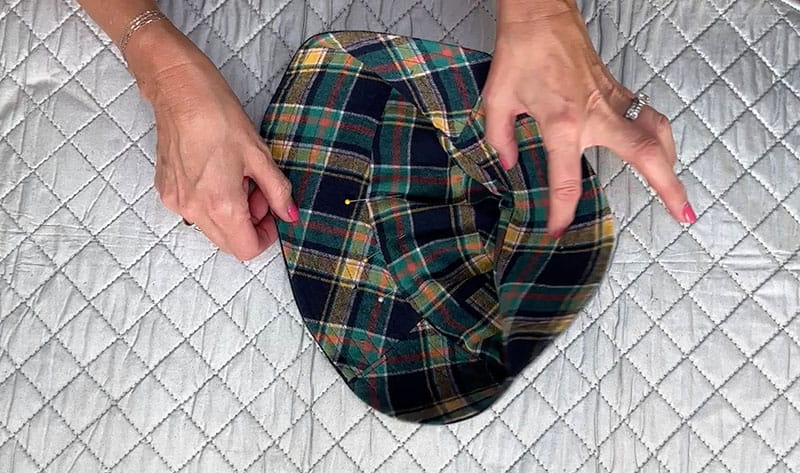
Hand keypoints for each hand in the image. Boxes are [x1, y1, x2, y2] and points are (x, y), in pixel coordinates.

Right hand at [130, 27, 297, 260]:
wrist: (179, 92)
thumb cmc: (219, 116)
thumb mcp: (260, 155)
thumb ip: (277, 192)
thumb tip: (290, 214)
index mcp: (221, 205)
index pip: (246, 249)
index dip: (266, 235)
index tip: (272, 214)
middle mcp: (194, 210)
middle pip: (228, 243)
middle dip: (249, 225)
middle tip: (257, 192)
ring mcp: (176, 202)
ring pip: (211, 228)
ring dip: (230, 214)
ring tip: (237, 178)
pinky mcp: (166, 191)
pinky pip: (194, 212)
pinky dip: (210, 203)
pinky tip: (216, 173)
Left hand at [483, 0, 694, 236]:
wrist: (540, 16)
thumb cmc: (519, 55)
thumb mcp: (497, 101)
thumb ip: (500, 139)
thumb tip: (509, 163)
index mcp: (562, 124)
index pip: (566, 181)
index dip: (561, 211)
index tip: (557, 231)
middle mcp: (596, 115)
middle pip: (645, 155)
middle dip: (667, 188)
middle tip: (683, 215)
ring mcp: (612, 101)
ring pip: (656, 133)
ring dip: (671, 162)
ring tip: (677, 191)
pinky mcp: (618, 89)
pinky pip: (648, 116)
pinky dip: (660, 137)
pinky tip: (661, 151)